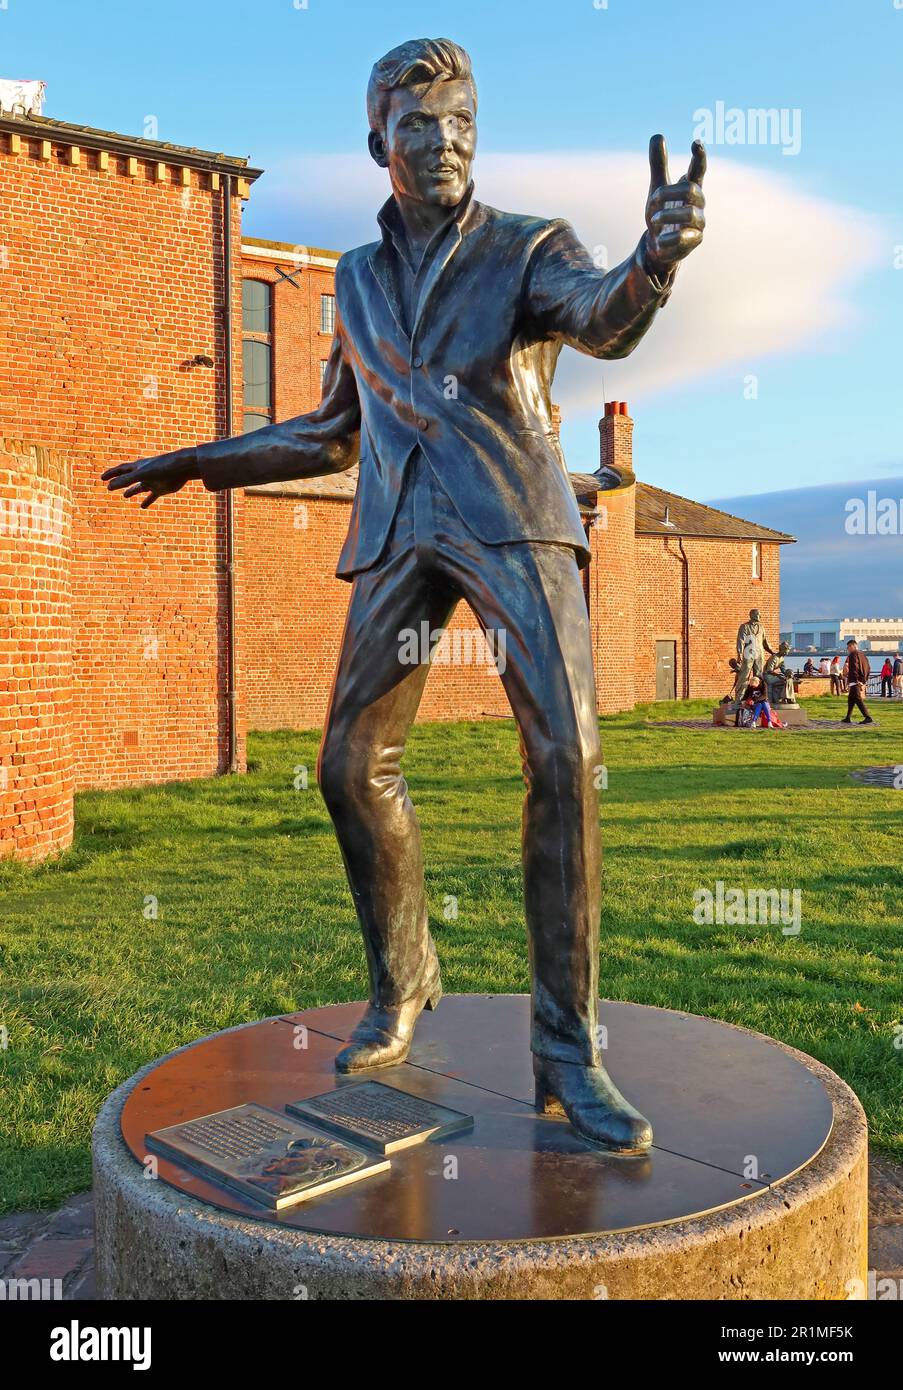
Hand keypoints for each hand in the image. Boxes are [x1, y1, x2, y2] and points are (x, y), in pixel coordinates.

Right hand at [102, 448, 199, 507]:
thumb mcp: (141, 474)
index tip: (102, 478)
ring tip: (125, 496)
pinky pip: (152, 496)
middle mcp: (144, 473)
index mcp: (138, 466)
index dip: (111, 474)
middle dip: (119, 481)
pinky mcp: (161, 489)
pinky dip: (147, 501)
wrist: (182, 468)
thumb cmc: (162, 467)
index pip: (121, 470)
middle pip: (128, 478)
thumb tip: (109, 486)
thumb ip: (125, 480)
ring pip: (139, 487)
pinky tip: (142, 507)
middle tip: (110, 486)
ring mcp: (152, 481)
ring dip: (132, 491)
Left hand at [645, 134, 705, 272]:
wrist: (658, 247)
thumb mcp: (656, 189)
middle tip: (653, 198)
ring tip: (653, 220)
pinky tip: (659, 238)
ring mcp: (698, 223)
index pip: (698, 170)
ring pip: (690, 214)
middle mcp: (698, 204)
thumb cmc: (661, 215)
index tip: (696, 143)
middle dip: (669, 193)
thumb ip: (658, 165)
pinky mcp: (694, 241)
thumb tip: (658, 135)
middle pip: (691, 190)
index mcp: (690, 188)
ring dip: (668, 215)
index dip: (699, 157)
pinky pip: (683, 238)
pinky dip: (668, 237)